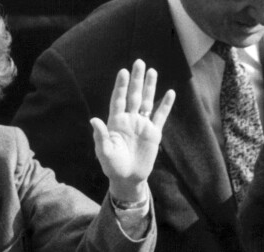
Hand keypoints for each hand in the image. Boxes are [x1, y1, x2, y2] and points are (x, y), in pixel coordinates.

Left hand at [92, 59, 175, 201]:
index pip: (119, 99)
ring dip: (150, 87)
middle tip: (138, 62)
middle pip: (134, 95)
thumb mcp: (104, 152)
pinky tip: (170, 93)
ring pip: (147, 102)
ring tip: (152, 71)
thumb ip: (101, 136)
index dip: (121, 86)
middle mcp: (129, 120)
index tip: (123, 72)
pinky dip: (165, 105)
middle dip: (136, 80)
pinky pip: (160, 116)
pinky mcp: (154, 133)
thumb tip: (94, 120)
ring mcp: (142, 125)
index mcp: (116, 122)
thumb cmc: (112, 166)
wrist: (128, 178)